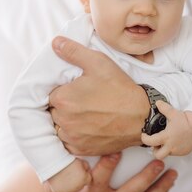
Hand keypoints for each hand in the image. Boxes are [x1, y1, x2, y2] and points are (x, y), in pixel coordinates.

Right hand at [44, 153, 176, 191]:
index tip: (119, 149)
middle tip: (159, 161)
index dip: (109, 163)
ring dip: (160, 188)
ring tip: (173, 173)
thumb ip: (61, 172)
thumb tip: (63, 147)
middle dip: (146, 176)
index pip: (99, 178)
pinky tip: (169, 185)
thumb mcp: (55, 191)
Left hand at [49, 36, 148, 155]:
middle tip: (84, 101)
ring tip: (87, 114)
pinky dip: (75, 136)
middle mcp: (63, 120)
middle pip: (54, 111)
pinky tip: (89, 127)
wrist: (141, 117)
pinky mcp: (81, 149)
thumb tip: (55, 42)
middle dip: (65, 106)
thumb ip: (74, 52)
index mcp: (63, 98)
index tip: (77, 90)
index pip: (51, 94)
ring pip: (60, 127)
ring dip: (68, 122)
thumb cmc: (120, 89)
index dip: (64, 91)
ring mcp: (72, 137)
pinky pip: (68, 143)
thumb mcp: (98, 63)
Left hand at [141, 101, 191, 158]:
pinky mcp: (184, 152)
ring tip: (167, 140)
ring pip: (168, 153)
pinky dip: (174, 148)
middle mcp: (171, 146)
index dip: (144, 139)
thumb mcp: (173, 113)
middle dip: (155, 150)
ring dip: (165, 148)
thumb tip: (157, 103)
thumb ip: (163, 108)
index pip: (150, 142)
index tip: (144, 135)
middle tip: (156, 144)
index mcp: (166, 137)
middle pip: (158, 155)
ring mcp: (178, 150)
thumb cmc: (185, 120)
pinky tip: (176, 141)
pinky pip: (176, 152)